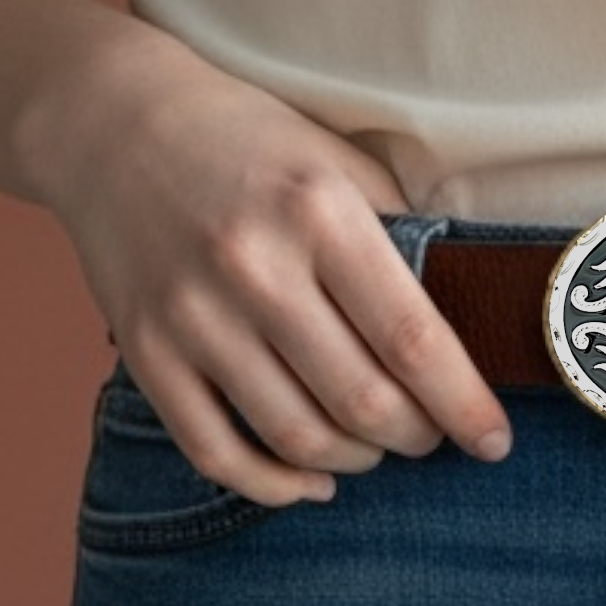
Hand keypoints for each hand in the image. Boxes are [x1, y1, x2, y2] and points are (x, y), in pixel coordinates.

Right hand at [39, 31, 512, 504]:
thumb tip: (466, 322)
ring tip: (375, 446)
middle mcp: (255, 267)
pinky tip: (311, 480)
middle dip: (416, 436)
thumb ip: (403, 235)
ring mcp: (193, 315)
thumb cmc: (250, 144)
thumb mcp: (341, 162)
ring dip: (355, 460)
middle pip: (362, 400)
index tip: (493, 440)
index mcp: (320, 214)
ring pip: (296, 435)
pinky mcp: (146, 351)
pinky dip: (274, 484)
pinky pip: (216, 451)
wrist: (112, 121)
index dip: (463, 404)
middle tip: (432, 435)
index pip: (412, 338)